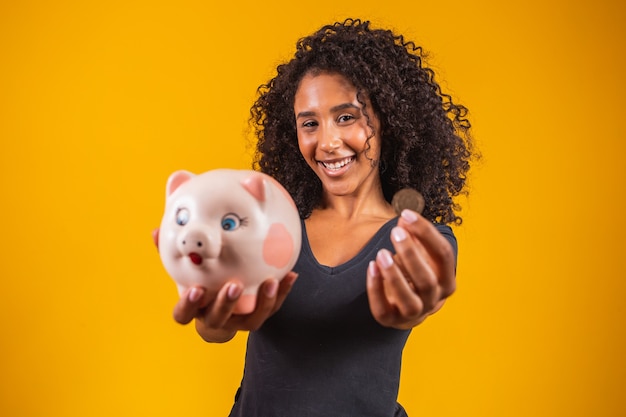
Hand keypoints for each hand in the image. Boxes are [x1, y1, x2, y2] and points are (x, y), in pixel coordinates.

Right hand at [153, 226, 297, 341]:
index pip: (184, 315)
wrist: (223, 309)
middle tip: (234, 285)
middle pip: (218, 318)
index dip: (188, 306)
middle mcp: (215, 318)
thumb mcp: (186, 269)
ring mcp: (238, 321)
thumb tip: (156, 230)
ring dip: (262, 302)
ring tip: (271, 281)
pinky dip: (281, 293)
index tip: (195, 289)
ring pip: (251, 321)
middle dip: (225, 304)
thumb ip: (169, 251)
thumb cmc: (200, 283)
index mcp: (194, 309)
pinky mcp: (258, 316)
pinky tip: (291, 275)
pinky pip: (271, 308)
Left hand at [366, 209, 455, 328]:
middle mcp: (433, 299)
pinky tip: (371, 266)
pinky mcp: (391, 320)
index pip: (443, 255)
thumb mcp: (421, 255)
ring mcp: (413, 313)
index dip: (426, 233)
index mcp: (446, 281)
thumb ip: (415, 237)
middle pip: (427, 280)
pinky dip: (376, 288)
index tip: (407, 214)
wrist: (407, 308)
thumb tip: (405, 218)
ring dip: (394, 275)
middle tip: (395, 231)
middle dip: (411, 254)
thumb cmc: (414, 274)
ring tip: (381, 253)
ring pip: (407, 299)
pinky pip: (382, 310)